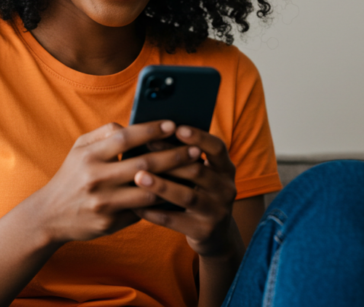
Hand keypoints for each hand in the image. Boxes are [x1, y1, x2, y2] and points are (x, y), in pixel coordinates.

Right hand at [30, 121, 201, 245]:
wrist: (49, 216)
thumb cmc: (71, 176)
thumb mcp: (79, 149)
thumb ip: (104, 134)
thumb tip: (133, 125)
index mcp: (88, 156)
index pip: (124, 138)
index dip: (151, 130)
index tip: (173, 124)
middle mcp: (95, 179)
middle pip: (143, 165)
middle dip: (173, 156)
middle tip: (195, 149)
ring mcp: (103, 203)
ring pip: (148, 191)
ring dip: (175, 181)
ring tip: (195, 171)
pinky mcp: (109, 223)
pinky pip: (143, 211)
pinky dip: (163, 201)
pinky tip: (180, 192)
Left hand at [132, 126, 238, 257]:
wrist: (214, 235)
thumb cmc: (197, 192)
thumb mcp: (200, 174)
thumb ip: (182, 156)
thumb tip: (149, 134)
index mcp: (226, 169)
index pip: (218, 148)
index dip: (199, 137)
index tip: (177, 128)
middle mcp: (226, 188)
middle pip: (198, 170)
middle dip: (170, 160)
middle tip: (145, 150)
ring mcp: (217, 211)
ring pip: (187, 196)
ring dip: (162, 185)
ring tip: (138, 177)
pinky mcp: (204, 231)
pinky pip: (175, 221)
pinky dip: (154, 213)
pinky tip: (136, 206)